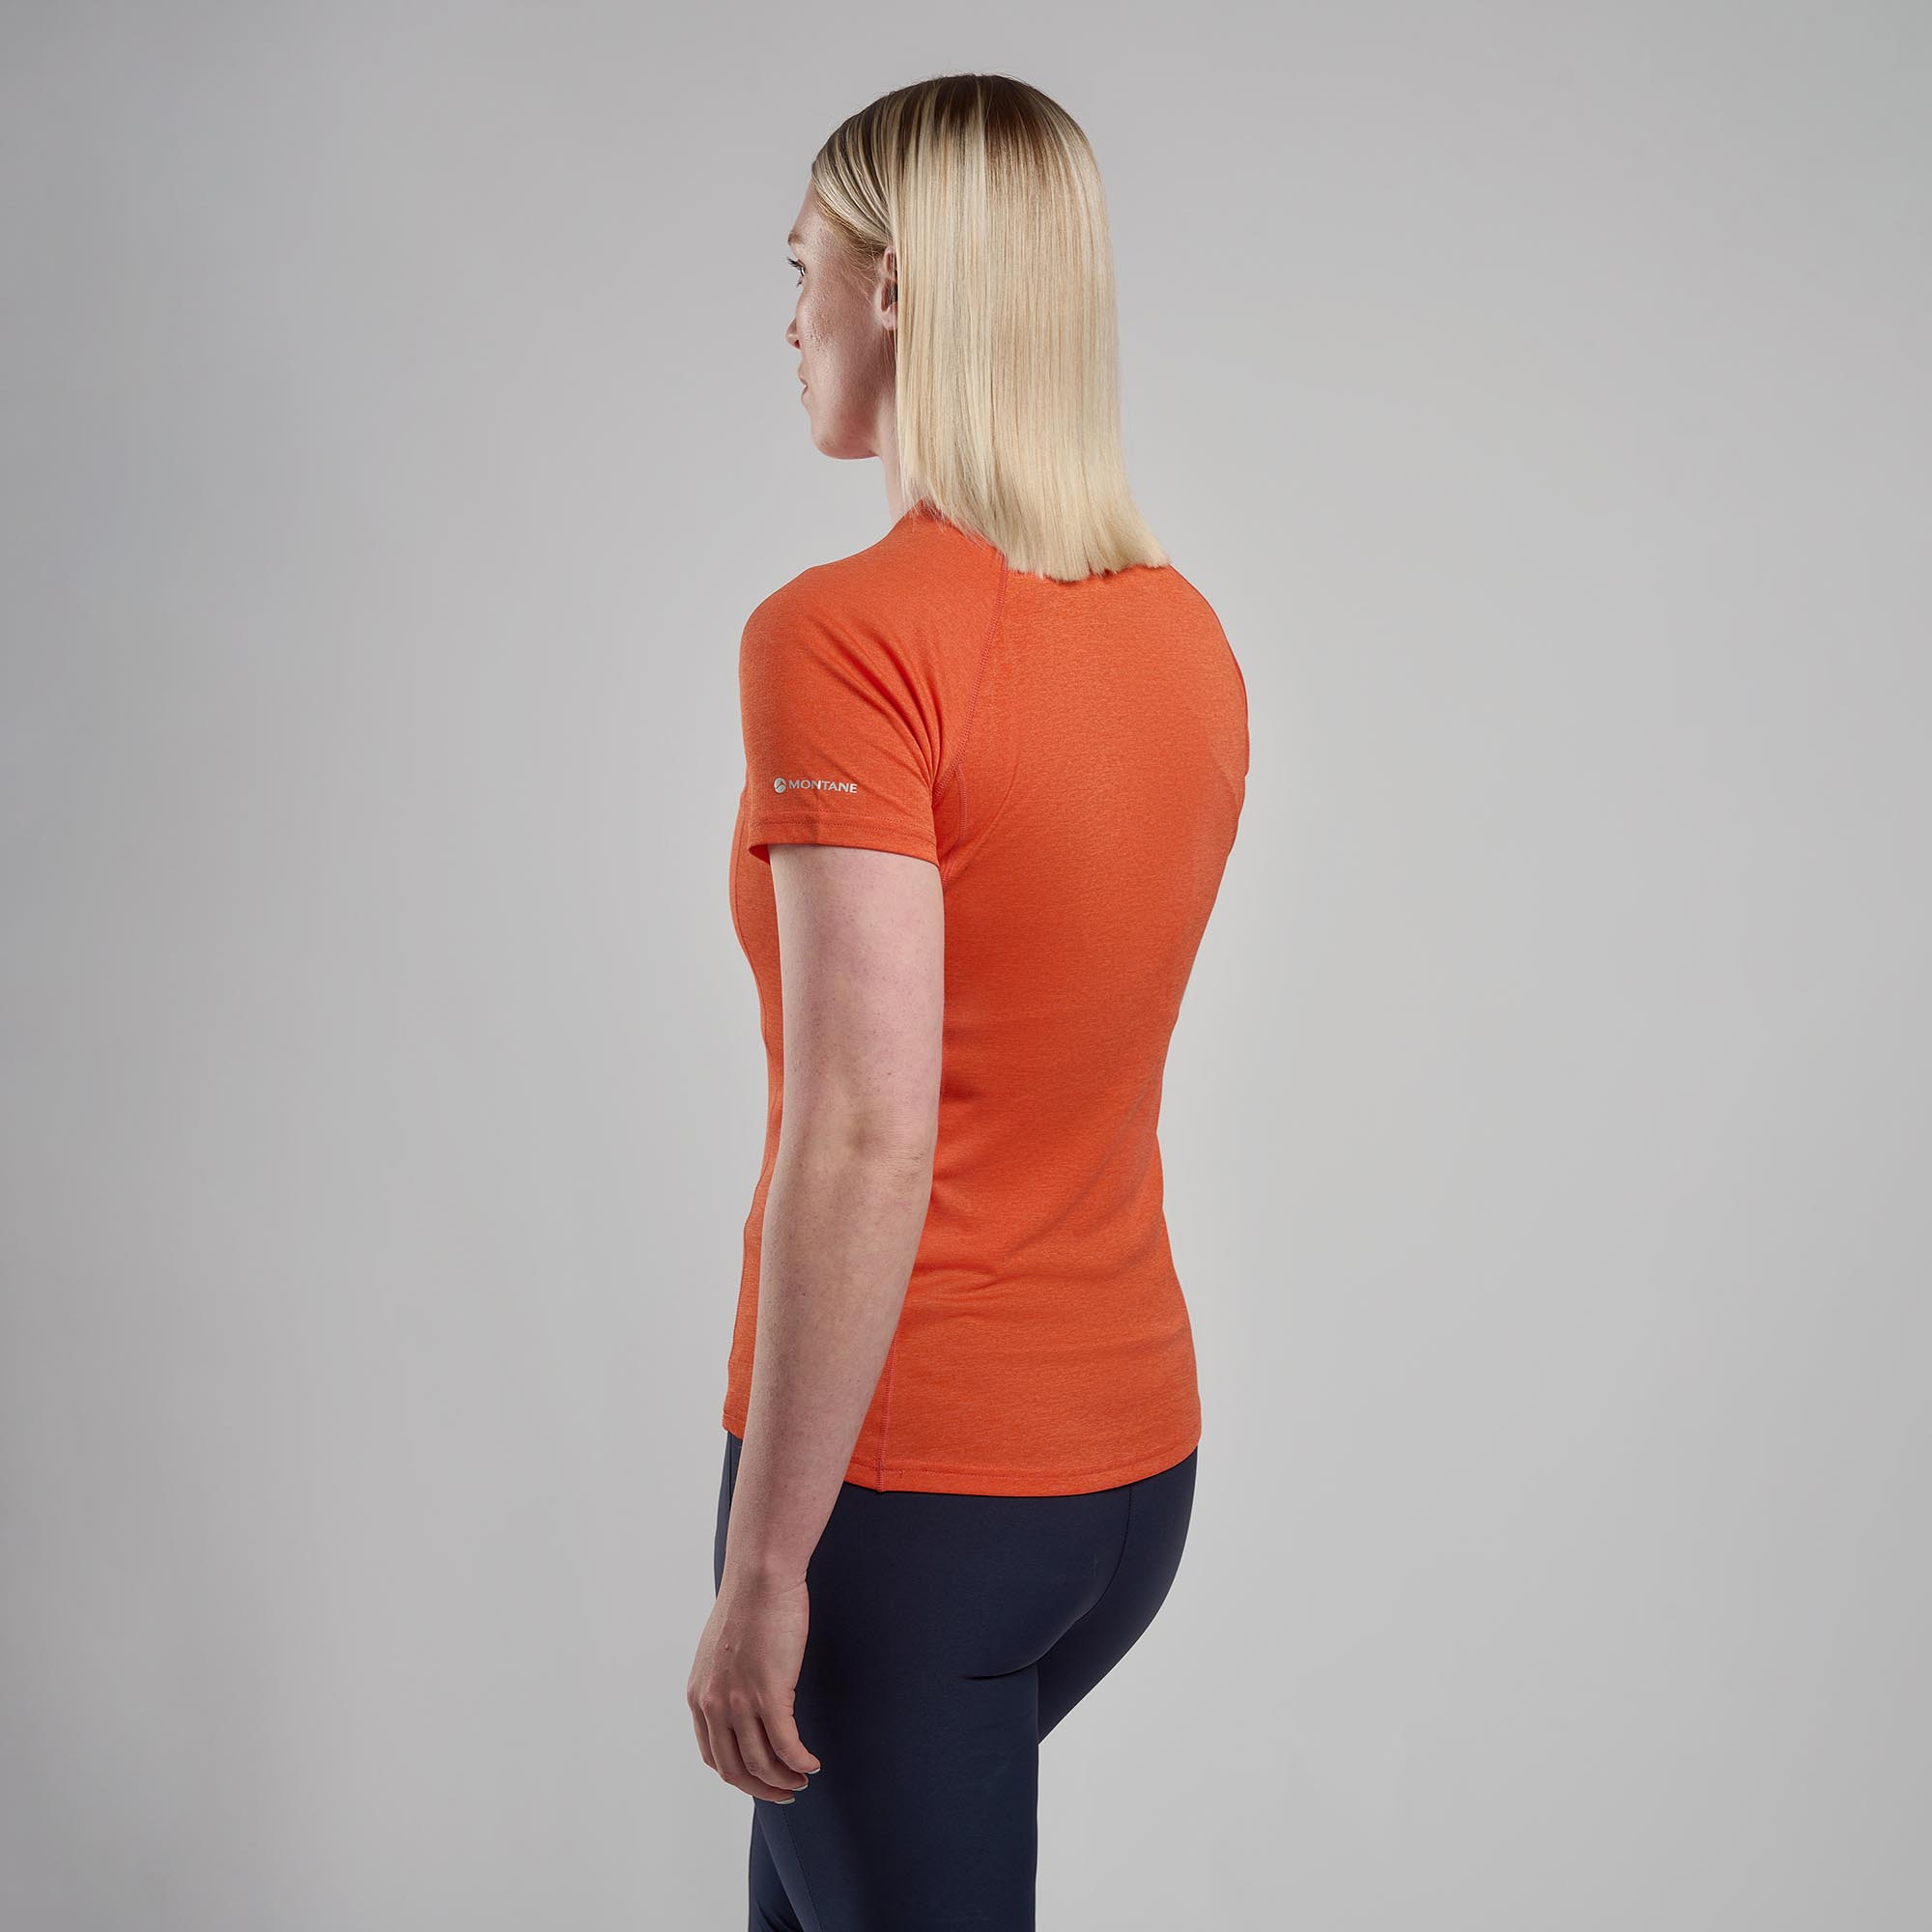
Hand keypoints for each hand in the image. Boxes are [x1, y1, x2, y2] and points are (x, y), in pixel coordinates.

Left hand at [687, 1568, 822, 1802]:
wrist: (760, 1576)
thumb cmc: (748, 1604)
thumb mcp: (720, 1651)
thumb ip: (724, 1681)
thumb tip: (741, 1701)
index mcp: (699, 1696)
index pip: (712, 1756)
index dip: (739, 1775)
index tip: (760, 1779)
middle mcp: (712, 1705)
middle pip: (735, 1769)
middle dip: (762, 1788)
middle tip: (786, 1792)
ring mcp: (739, 1701)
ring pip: (761, 1763)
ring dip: (784, 1780)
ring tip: (803, 1779)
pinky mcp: (769, 1693)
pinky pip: (786, 1746)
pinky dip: (800, 1762)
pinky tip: (812, 1763)